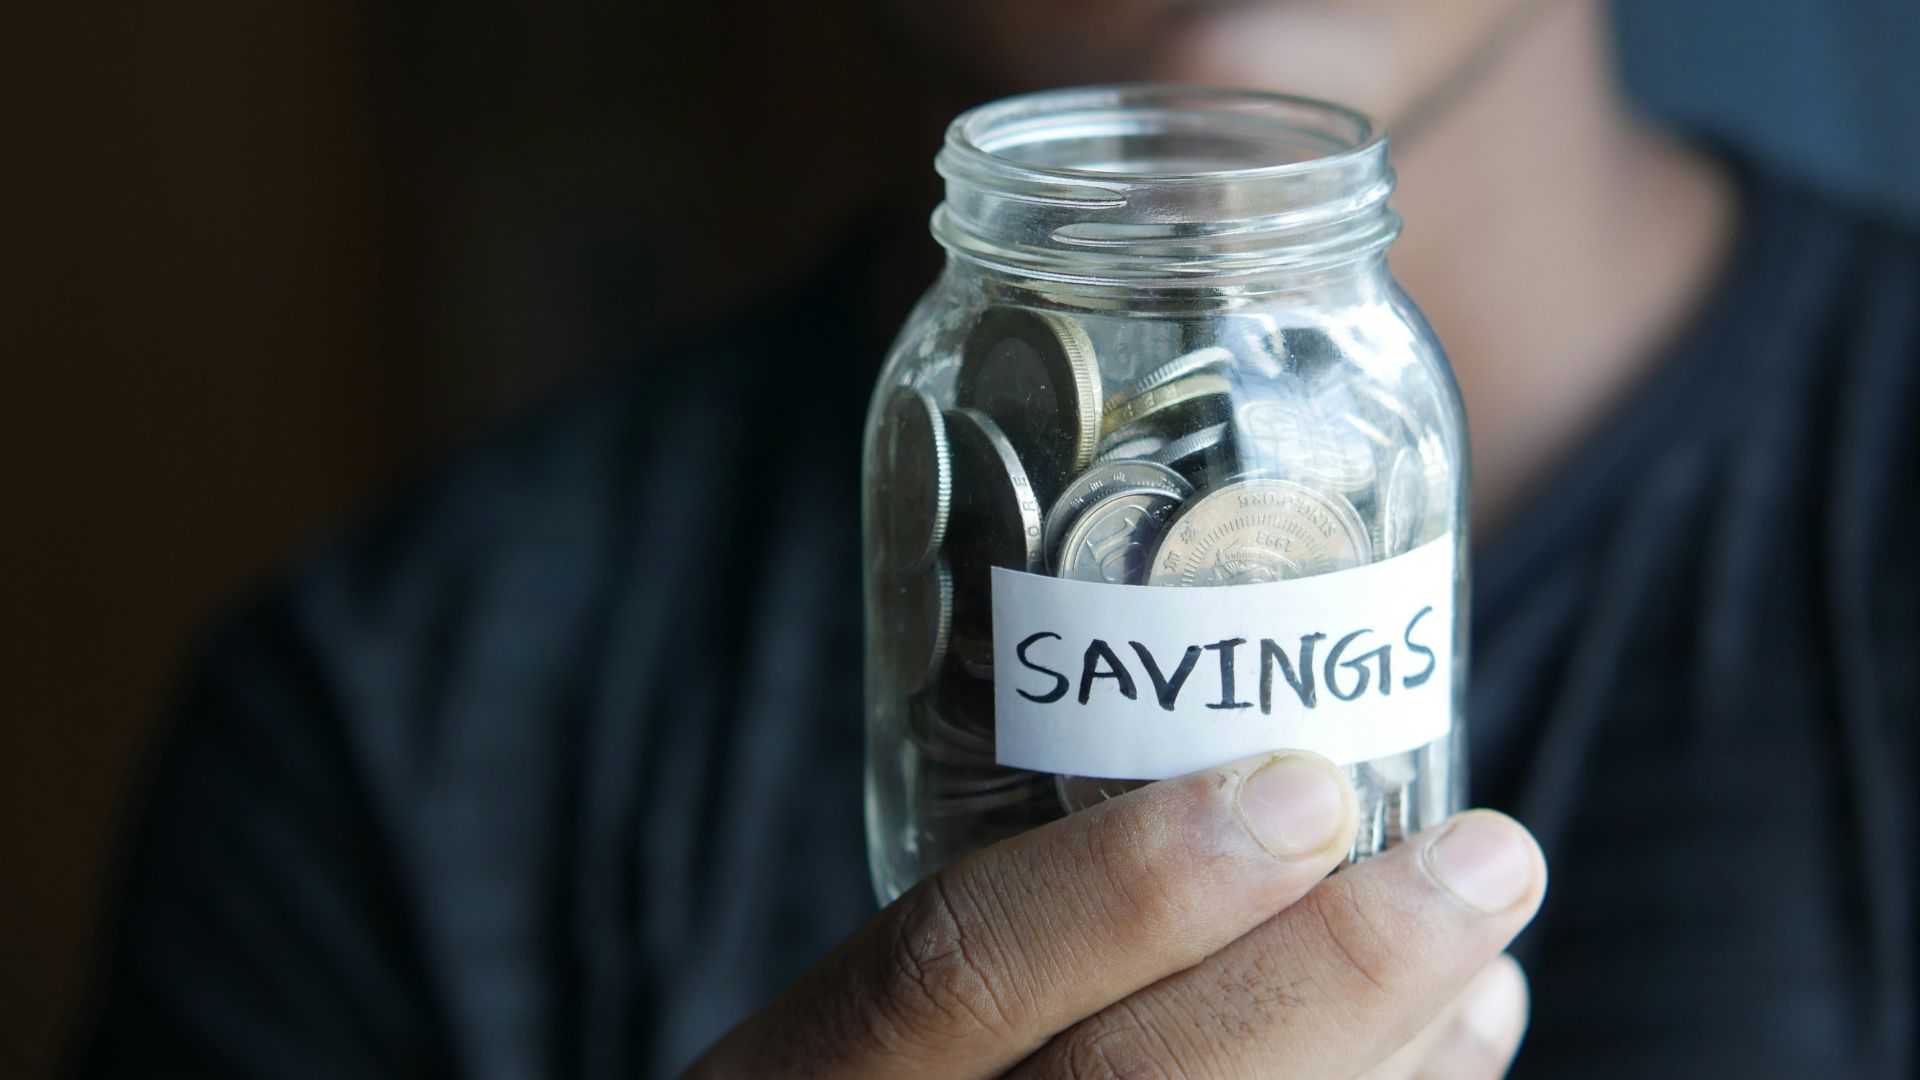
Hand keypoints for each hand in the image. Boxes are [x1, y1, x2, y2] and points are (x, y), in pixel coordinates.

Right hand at [689, 751, 1545, 1077]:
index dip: (1127, 880)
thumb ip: (983, 928)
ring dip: (1399, 1064)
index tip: (1300, 787)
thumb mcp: (862, 1010)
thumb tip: (1245, 757)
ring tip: (1488, 962)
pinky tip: (1451, 1056)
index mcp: (794, 1071)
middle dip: (1335, 978)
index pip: (948, 966)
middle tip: (1485, 860)